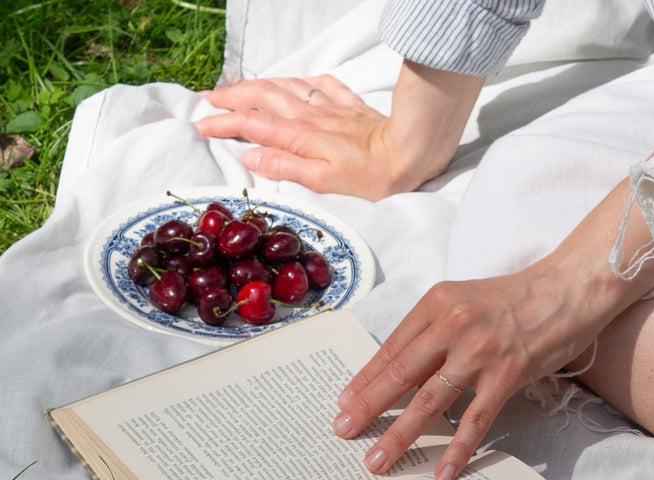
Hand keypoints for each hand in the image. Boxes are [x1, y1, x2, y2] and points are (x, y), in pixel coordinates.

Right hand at [195, 63, 483, 199]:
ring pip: (286, 87)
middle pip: (262, 97)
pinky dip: (302, 82)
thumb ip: (286, 168)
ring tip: (242, 87)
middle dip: (233, 96)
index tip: (201, 126)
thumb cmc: (372, 175)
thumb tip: (250, 157)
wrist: (411, 153)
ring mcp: (331, 107)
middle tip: (210, 100)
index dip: (223, 124)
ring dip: (260, 85)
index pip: (251, 125)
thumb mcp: (325, 182)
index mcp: (300, 136)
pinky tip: (300, 82)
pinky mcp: (352, 105)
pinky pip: (321, 85)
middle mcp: (310, 116)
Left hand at [333, 264, 607, 479]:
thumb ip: (437, 329)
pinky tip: (442, 471)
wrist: (569, 288)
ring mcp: (479, 352)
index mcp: (437, 304)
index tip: (343, 404)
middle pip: (399, 375)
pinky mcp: (507, 374)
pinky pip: (475, 420)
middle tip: (342, 433)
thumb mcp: (466, 301)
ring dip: (399, 435)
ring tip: (377, 461)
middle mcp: (452, 326)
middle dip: (366, 408)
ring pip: (428, 402)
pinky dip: (457, 449)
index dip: (364, 380)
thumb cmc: (519, 299)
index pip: (391, 349)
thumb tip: (407, 366)